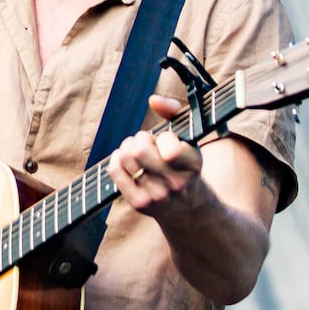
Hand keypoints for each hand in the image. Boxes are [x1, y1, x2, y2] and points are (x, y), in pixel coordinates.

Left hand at [109, 95, 206, 216]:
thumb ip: (174, 112)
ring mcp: (156, 195)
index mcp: (193, 164)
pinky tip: (127, 160)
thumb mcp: (190, 137)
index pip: (169, 149)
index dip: (163, 139)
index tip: (167, 141)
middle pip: (139, 151)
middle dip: (141, 138)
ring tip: (138, 151)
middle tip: (148, 142)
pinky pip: (115, 170)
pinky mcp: (139, 203)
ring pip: (126, 158)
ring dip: (128, 147)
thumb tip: (153, 100)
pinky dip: (117, 159)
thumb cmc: (186, 164)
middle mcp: (176, 183)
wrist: (188, 209)